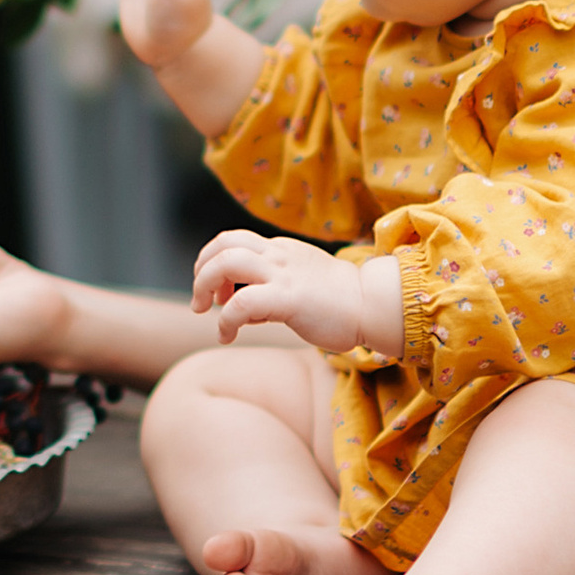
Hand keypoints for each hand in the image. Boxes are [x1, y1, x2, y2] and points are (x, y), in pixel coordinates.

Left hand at [192, 225, 381, 353]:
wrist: (372, 305)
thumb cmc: (340, 303)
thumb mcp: (299, 284)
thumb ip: (271, 290)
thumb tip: (244, 310)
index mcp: (280, 249)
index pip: (234, 240)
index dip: (213, 260)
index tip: (218, 291)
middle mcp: (278, 256)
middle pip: (223, 244)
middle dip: (201, 271)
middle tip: (202, 301)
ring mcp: (283, 274)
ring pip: (226, 263)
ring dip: (204, 286)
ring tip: (206, 311)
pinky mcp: (288, 299)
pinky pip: (242, 303)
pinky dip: (225, 320)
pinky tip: (226, 335)